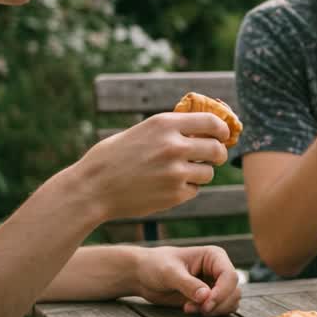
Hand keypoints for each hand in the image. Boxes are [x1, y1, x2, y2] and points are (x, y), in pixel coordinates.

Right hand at [71, 112, 228, 221]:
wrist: (92, 188)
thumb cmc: (114, 157)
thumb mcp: (142, 131)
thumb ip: (172, 128)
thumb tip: (205, 127)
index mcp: (165, 124)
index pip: (212, 122)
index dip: (222, 129)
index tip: (223, 135)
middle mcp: (173, 146)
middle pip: (217, 149)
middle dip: (218, 154)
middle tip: (212, 157)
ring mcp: (176, 172)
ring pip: (208, 172)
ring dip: (200, 173)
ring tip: (180, 173)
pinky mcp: (174, 194)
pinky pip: (195, 190)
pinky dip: (187, 189)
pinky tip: (167, 187)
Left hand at [134, 246, 241, 316]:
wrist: (143, 275)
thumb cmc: (155, 265)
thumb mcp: (169, 273)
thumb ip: (188, 284)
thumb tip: (206, 296)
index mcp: (214, 256)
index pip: (230, 276)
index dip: (222, 293)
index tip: (206, 306)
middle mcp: (218, 270)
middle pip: (233, 291)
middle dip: (217, 304)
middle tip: (194, 309)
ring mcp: (215, 284)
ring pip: (230, 302)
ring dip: (213, 310)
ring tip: (189, 308)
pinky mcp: (209, 297)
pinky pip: (221, 309)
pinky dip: (209, 313)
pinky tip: (191, 309)